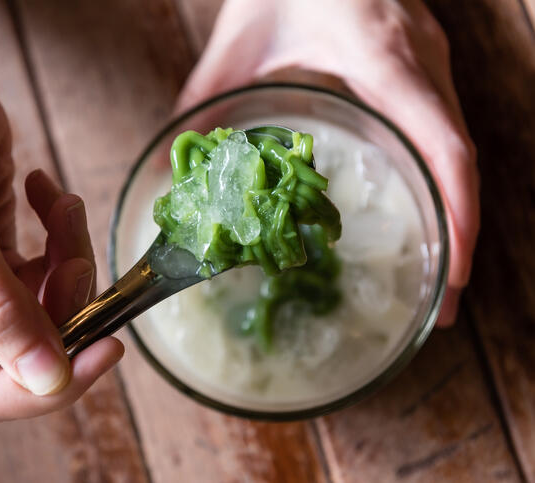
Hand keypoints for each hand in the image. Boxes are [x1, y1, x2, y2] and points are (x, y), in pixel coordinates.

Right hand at [0, 0, 122, 422]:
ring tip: (62, 211)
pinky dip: (59, 245)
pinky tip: (51, 199)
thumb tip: (49, 381)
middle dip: (63, 310)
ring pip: (39, 317)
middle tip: (78, 258)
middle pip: (16, 356)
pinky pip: (40, 281)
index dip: (47, 383)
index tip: (108, 349)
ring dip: (67, 268)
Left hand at [178, 0, 478, 325]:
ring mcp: (428, 64)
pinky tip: (424, 218)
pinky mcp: (420, 67)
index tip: (456, 272)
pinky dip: (440, 183)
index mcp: (385, 59)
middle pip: (458, 161)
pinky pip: (443, 132)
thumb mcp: (242, 38)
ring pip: (457, 150)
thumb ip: (208, 96)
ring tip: (443, 276)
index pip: (443, 145)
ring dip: (456, 215)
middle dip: (460, 237)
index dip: (456, 213)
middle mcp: (422, 65)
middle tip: (446, 303)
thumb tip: (176, 156)